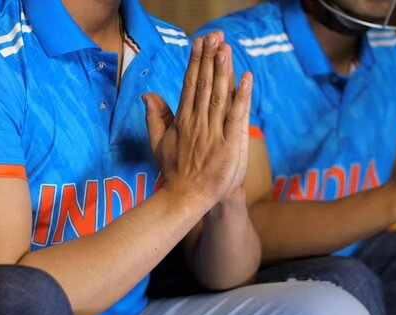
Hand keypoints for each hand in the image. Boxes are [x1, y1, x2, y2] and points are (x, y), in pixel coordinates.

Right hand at [143, 32, 252, 206]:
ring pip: (220, 96)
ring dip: (223, 71)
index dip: (196, 62)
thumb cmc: (175, 171)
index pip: (190, 84)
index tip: (199, 42)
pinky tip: (247, 78)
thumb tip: (148, 95)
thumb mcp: (159, 143)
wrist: (188, 197)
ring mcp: (213, 133)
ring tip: (225, 48)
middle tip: (214, 35)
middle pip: (205, 84)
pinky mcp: (229, 145)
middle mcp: (197, 123)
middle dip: (210, 58)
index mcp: (182, 120)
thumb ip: (155, 117)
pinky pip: (237, 116)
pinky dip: (242, 96)